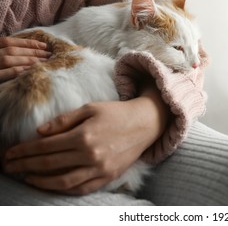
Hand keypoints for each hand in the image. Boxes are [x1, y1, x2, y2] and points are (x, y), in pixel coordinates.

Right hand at [0, 36, 50, 81]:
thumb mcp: (1, 55)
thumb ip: (8, 52)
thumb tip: (30, 49)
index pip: (9, 42)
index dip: (27, 42)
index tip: (44, 45)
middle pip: (12, 51)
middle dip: (32, 52)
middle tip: (49, 54)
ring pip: (9, 60)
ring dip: (28, 60)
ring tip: (44, 61)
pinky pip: (5, 73)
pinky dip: (17, 70)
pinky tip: (30, 70)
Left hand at [3, 83, 168, 194]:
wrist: (145, 124)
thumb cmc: (117, 113)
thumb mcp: (90, 108)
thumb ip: (64, 120)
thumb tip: (40, 132)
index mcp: (84, 135)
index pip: (45, 147)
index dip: (25, 151)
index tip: (11, 153)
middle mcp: (91, 155)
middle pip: (50, 164)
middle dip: (25, 165)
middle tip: (10, 166)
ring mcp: (100, 168)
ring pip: (63, 181)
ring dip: (41, 181)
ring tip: (27, 177)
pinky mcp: (108, 176)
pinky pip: (82, 188)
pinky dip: (64, 189)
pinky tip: (53, 185)